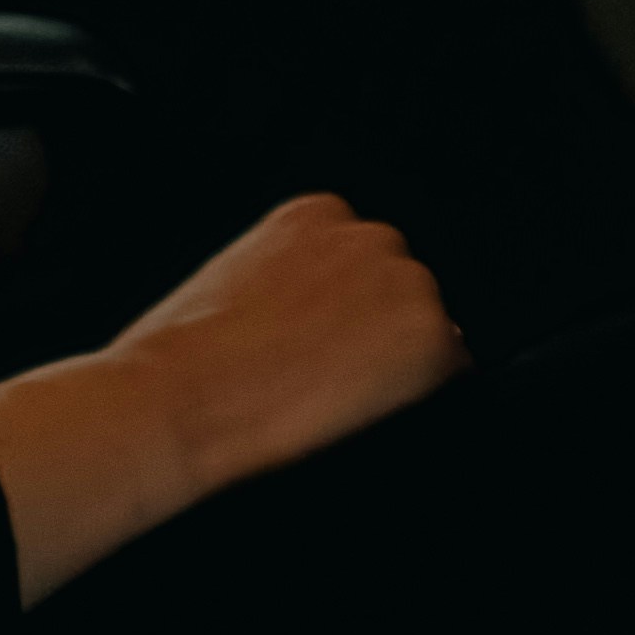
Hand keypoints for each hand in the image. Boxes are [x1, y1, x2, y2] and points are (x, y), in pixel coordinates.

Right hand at [0, 195, 467, 602]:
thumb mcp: (227, 291)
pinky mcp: (428, 338)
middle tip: (331, 388)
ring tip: (342, 409)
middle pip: (405, 293)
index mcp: (314, 214)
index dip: (349, 317)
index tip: (324, 350)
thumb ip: (285, 287)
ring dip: (402, 371)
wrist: (178, 398)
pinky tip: (370, 419)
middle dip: (379, 340)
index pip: (364, 264)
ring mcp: (405, 284)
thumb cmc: (179, 361)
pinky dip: (425, 402)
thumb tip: (310, 327)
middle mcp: (369, 236)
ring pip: (432, 333)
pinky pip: (457, 376)